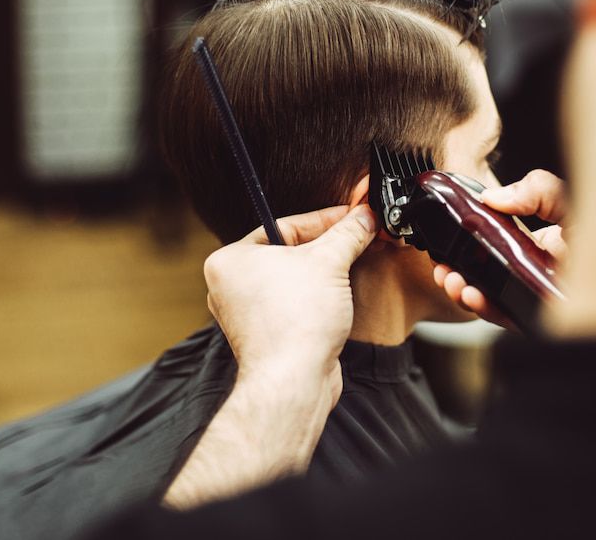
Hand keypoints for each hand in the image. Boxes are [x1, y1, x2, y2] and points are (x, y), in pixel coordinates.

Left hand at [204, 204, 377, 398]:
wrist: (294, 381)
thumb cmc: (295, 322)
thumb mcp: (329, 262)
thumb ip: (348, 234)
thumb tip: (365, 217)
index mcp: (230, 260)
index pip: (285, 225)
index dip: (326, 219)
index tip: (354, 214)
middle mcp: (232, 286)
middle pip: (290, 252)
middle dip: (328, 246)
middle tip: (359, 235)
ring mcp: (248, 314)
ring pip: (295, 280)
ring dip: (326, 273)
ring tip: (353, 262)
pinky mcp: (268, 336)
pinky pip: (296, 305)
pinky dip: (318, 298)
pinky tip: (340, 296)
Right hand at [433, 169, 568, 324]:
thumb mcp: (570, 202)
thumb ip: (536, 190)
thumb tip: (495, 198)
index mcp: (541, 245)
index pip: (495, 245)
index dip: (467, 244)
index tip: (449, 238)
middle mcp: (537, 273)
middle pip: (487, 275)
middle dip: (458, 271)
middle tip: (443, 266)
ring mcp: (539, 297)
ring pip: (493, 299)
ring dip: (465, 291)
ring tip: (452, 281)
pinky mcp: (545, 320)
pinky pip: (510, 318)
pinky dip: (487, 309)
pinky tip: (474, 296)